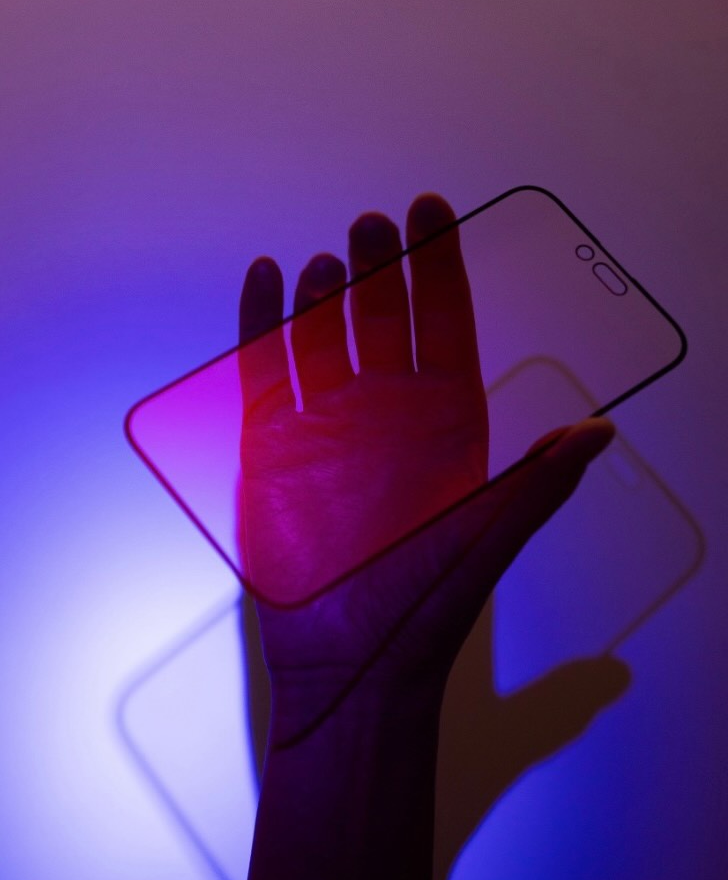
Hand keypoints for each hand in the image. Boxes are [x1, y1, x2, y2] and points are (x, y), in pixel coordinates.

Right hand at [237, 193, 618, 746]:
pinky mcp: (270, 450)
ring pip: (322, 338)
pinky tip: (269, 282)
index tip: (435, 213)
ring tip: (332, 260)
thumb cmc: (427, 608)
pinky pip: (265, 373)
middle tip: (377, 225)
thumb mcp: (488, 539)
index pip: (444, 328)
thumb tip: (599, 429)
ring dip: (325, 295)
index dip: (440, 269)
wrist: (351, 667)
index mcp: (445, 427)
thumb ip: (538, 482)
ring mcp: (325, 430)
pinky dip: (264, 325)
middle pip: (381, 322)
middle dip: (381, 269)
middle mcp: (386, 418)